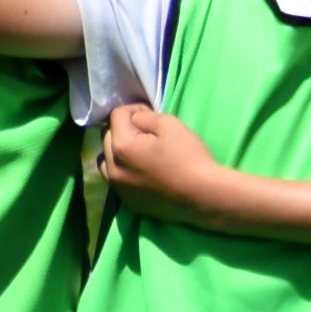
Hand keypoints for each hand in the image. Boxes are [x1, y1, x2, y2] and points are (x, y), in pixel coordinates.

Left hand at [93, 103, 234, 224]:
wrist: (203, 195)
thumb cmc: (188, 157)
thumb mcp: (169, 124)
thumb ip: (144, 116)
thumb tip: (134, 119)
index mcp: (121, 146)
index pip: (116, 116)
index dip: (135, 110)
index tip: (152, 116)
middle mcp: (112, 168)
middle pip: (108, 137)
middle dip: (124, 130)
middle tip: (147, 135)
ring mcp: (118, 188)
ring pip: (107, 161)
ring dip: (119, 153)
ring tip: (139, 155)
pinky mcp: (128, 201)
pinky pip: (118, 180)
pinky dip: (126, 172)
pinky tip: (145, 174)